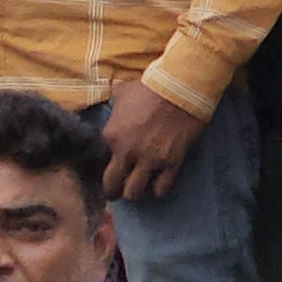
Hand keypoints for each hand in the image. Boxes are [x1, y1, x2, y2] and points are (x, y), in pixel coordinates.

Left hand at [95, 81, 204, 203]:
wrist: (179, 88)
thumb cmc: (148, 88)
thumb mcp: (121, 93)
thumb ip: (114, 106)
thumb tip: (113, 106)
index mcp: (111, 136)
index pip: (101, 162)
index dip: (105, 167)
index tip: (110, 168)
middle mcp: (127, 153)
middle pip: (113, 185)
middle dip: (113, 192)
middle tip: (116, 193)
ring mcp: (150, 160)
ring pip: (135, 192)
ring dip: (134, 193)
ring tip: (137, 190)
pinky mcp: (172, 163)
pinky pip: (162, 188)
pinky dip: (158, 190)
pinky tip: (157, 188)